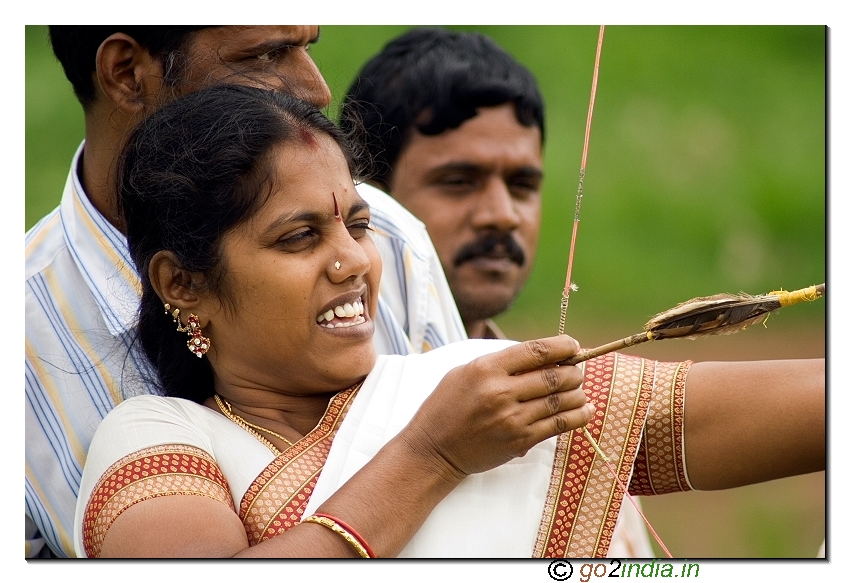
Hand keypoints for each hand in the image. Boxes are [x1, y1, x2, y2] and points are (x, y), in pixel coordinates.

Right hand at [401, 335, 593, 479]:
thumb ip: (499, 362)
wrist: (434, 449)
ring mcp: (512, 418)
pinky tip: (585, 409)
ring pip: (562, 400)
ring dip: (578, 392)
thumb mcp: (465, 372)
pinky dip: (578, 416)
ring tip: (578, 389)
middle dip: (574, 370)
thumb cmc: (447, 406)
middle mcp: (501, 392)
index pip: (536, 351)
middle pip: (554, 375)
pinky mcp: (520, 440)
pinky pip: (559, 425)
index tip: (572, 345)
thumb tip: (539, 355)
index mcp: (486, 369)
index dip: (561, 346)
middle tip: (577, 370)